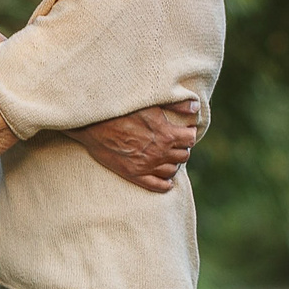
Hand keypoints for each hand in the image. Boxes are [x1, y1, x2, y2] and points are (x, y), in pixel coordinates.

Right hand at [64, 100, 201, 193]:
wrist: (93, 124)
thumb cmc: (121, 110)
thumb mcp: (151, 103)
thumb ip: (177, 105)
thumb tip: (196, 108)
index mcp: (167, 134)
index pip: (190, 139)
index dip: (188, 134)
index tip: (184, 131)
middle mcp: (160, 152)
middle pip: (183, 155)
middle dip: (181, 148)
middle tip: (174, 144)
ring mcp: (147, 166)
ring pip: (172, 171)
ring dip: (173, 163)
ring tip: (168, 158)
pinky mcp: (134, 175)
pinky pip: (158, 186)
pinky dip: (166, 184)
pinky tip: (166, 180)